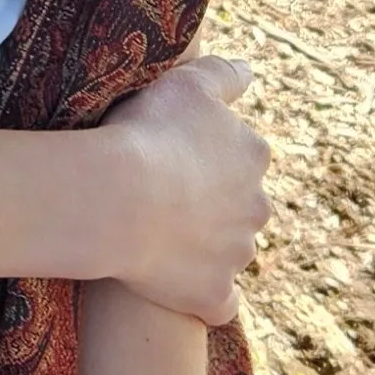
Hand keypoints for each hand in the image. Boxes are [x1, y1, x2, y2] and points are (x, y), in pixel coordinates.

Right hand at [98, 55, 268, 323]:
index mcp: (252, 155)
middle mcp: (256, 206)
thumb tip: (249, 72)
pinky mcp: (213, 293)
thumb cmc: (147, 133)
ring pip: (227, 252)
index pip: (239, 157)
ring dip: (201, 248)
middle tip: (157, 197)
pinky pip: (216, 302)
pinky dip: (202, 298)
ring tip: (152, 237)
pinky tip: (176, 289)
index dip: (203, 158)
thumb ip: (222, 74)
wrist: (118, 198)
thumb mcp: (186, 83)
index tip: (168, 157)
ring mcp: (236, 254)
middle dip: (209, 206)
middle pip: (238, 207)